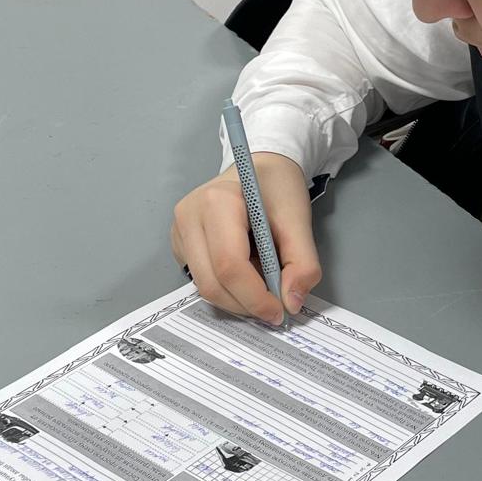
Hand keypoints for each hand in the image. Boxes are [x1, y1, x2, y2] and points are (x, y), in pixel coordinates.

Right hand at [171, 152, 320, 323]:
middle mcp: (188, 216)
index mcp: (216, 202)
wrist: (262, 169)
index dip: (255, 296)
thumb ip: (302, 263)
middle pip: (211, 282)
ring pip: (204, 286)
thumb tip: (291, 302)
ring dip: (237, 298)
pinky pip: (201, 279)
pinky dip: (227, 288)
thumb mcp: (299, 221)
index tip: (279, 311)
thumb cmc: (278, 188)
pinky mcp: (180, 244)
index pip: (229, 265)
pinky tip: (247, 272)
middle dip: (245, 303)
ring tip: (263, 282)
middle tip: (275, 308)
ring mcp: (179, 230)